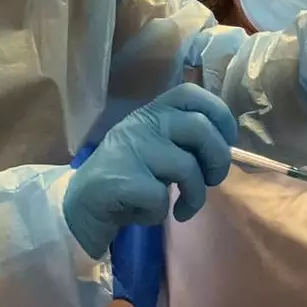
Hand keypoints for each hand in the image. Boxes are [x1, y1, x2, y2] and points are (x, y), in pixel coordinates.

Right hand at [64, 84, 236, 258]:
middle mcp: (141, 125)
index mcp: (150, 113)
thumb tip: (223, 144)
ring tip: (185, 208)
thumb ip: (181, 139)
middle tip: (212, 181)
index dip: (219, 113)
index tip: (227, 139)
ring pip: (187, 167)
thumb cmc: (126, 176)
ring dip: (196, 196)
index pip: (190, 94)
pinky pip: (162, 198)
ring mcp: (131, 150)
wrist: (79, 205)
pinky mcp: (124, 180)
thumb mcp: (152, 146)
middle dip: (219, 160)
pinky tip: (147, 213)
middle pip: (200, 129)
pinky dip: (162, 212)